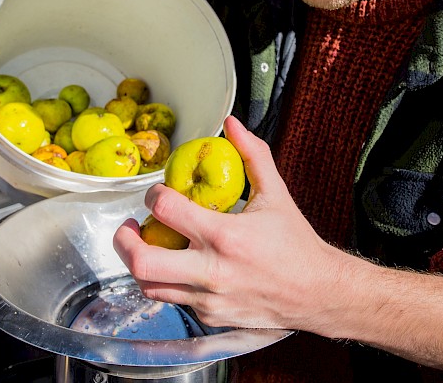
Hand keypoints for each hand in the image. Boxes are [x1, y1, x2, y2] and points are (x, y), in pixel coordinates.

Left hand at [114, 117, 442, 373]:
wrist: (318, 294)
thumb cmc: (296, 243)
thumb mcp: (274, 193)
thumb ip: (252, 154)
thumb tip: (230, 123)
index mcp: (225, 236)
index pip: (167, 210)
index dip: (152, 195)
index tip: (157, 193)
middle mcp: (211, 271)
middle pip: (143, 262)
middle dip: (124, 241)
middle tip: (129, 226)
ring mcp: (208, 300)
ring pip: (150, 286)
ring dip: (141, 264)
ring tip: (149, 245)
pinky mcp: (209, 318)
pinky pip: (173, 300)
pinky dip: (168, 282)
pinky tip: (180, 266)